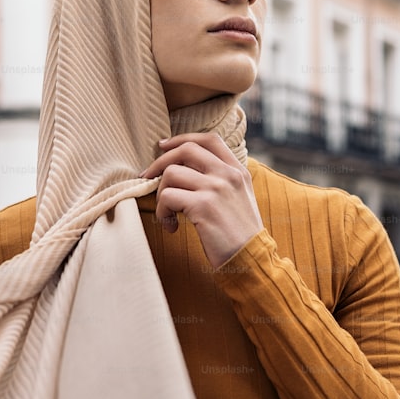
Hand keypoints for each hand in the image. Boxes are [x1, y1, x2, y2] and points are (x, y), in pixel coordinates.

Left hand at [140, 133, 263, 268]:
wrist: (252, 260)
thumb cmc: (240, 234)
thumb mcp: (240, 199)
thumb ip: (222, 180)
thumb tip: (186, 169)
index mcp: (238, 171)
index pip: (209, 139)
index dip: (181, 139)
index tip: (163, 147)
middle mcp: (228, 174)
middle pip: (186, 150)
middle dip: (160, 162)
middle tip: (147, 177)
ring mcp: (216, 188)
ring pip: (171, 173)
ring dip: (161, 195)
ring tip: (168, 215)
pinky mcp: (203, 206)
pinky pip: (167, 197)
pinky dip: (162, 213)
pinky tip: (171, 227)